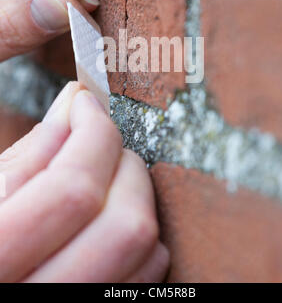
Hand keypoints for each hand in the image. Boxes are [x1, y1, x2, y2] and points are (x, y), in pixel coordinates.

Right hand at [0, 82, 168, 281]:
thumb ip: (29, 155)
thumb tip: (74, 102)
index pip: (74, 190)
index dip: (92, 133)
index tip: (86, 105)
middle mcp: (38, 297)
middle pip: (125, 224)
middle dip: (124, 164)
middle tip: (101, 145)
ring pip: (146, 250)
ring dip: (137, 197)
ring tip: (105, 180)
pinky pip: (149, 274)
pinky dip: (142, 235)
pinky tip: (110, 217)